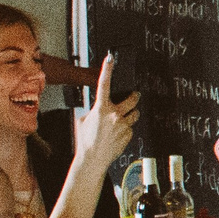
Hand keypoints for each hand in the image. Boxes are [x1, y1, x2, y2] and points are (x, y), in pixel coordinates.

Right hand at [74, 54, 139, 170]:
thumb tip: (100, 107)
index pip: (104, 83)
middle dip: (135, 96)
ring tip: (122, 120)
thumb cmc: (85, 140)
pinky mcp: (129, 134)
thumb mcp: (84, 120)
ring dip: (131, 114)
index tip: (110, 58)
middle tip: (135, 95)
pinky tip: (118, 134)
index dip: (107, 69)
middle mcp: (114, 114)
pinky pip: (131, 127)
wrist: (92, 158)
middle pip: (133, 99)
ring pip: (135, 114)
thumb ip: (94, 110)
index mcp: (100, 108)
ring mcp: (123, 124)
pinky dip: (127, 128)